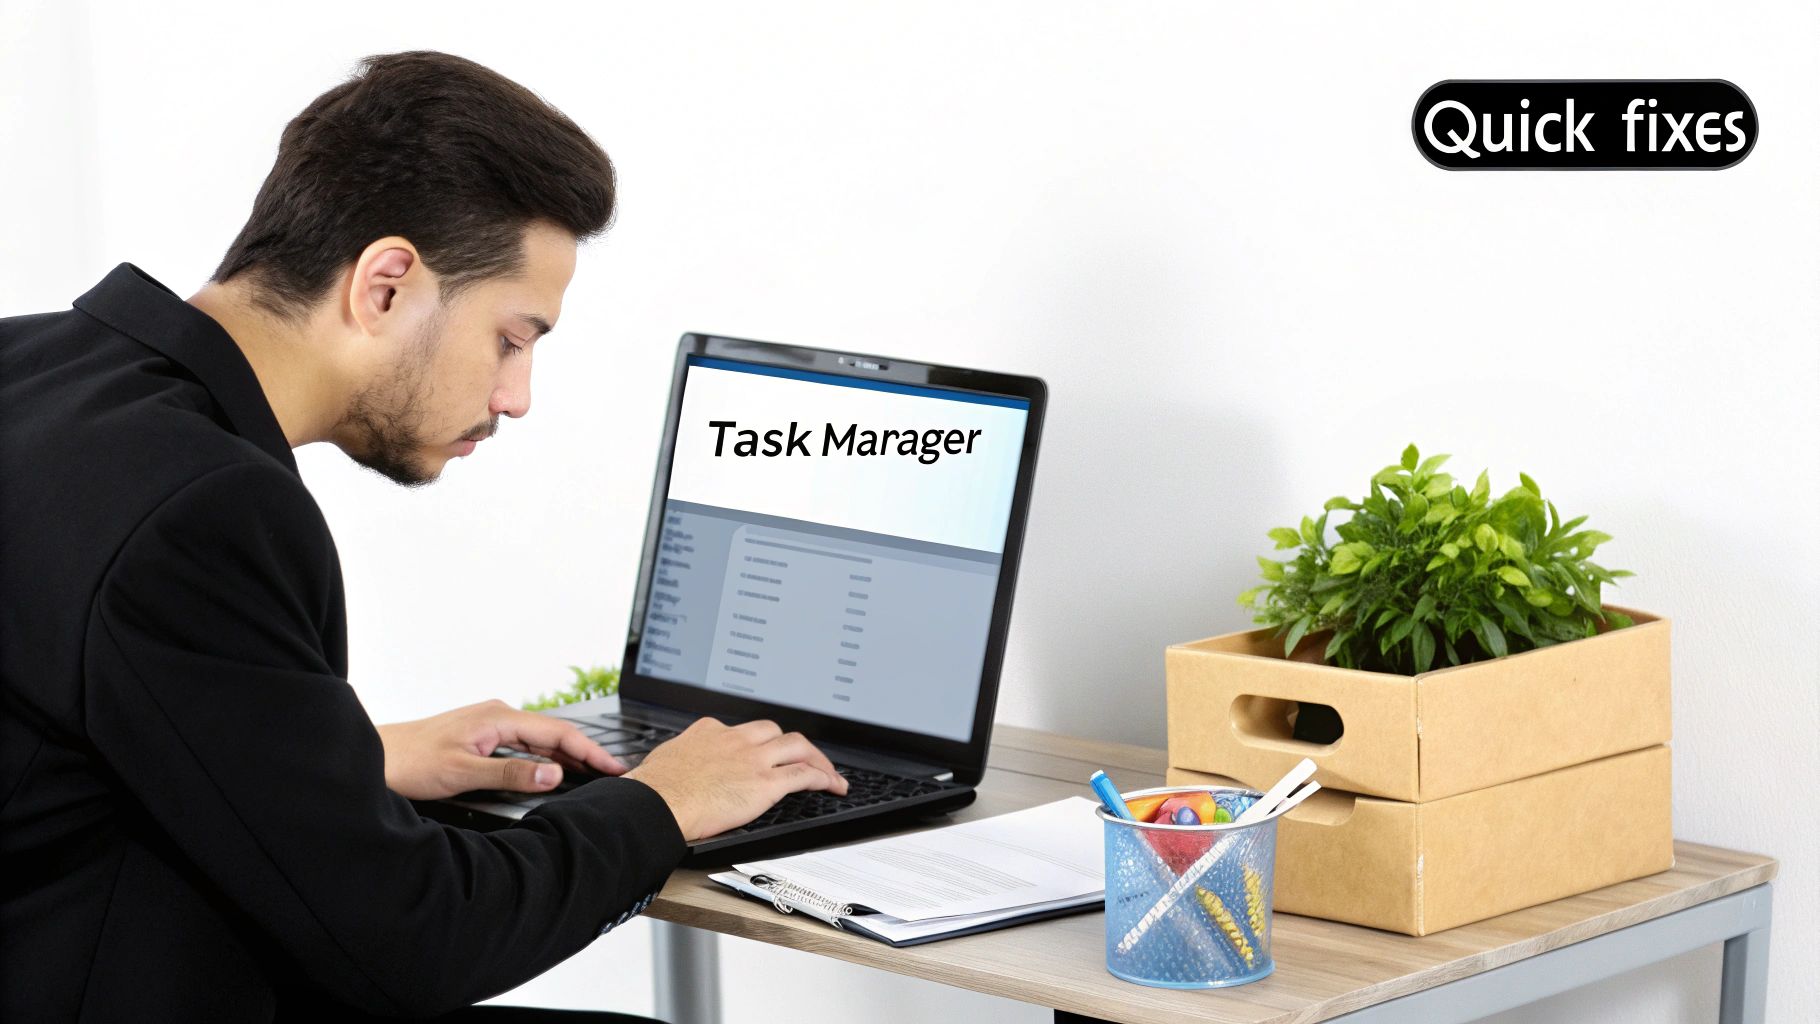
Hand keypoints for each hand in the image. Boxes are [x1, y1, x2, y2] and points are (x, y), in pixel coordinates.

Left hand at [375, 699, 625, 799]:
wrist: (374, 757)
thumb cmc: (409, 762)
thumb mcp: (463, 772)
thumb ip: (510, 773)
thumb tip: (554, 774)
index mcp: (498, 717)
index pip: (558, 733)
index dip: (590, 752)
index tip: (614, 768)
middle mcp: (498, 715)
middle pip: (555, 733)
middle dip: (587, 752)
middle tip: (616, 773)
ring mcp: (490, 724)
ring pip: (541, 739)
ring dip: (568, 755)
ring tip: (595, 773)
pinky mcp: (482, 736)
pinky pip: (525, 744)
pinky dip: (546, 757)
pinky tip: (554, 769)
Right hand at [624, 718, 848, 840]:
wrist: (657, 802)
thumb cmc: (653, 789)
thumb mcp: (663, 761)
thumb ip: (677, 760)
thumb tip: (667, 768)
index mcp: (709, 732)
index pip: (739, 730)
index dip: (753, 742)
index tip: (757, 752)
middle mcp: (735, 740)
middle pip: (774, 732)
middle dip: (790, 745)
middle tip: (800, 758)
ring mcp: (753, 760)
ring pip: (797, 746)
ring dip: (816, 758)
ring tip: (827, 772)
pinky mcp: (765, 783)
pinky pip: (805, 775)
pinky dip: (823, 778)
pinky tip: (832, 785)